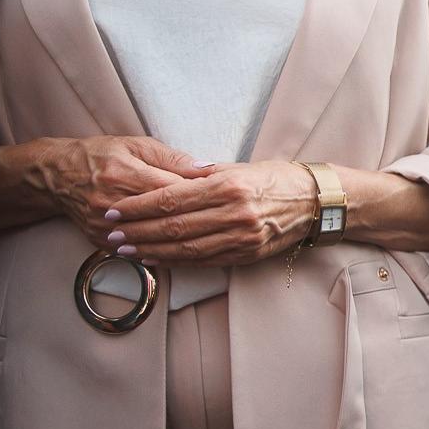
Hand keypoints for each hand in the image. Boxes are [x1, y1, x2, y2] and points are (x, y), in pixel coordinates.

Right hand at [32, 136, 210, 249]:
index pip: (172, 191)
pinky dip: (157, 248)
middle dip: (195, 218)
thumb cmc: (100, 155)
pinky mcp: (100, 240)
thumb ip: (172, 159)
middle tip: (220, 219)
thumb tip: (207, 170)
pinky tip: (179, 248)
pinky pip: (136, 249)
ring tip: (207, 236)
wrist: (56, 175)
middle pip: (164, 218)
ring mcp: (104, 225)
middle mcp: (112, 203)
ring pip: (152, 238)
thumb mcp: (136, 146)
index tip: (222, 197)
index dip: (200, 195)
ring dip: (180, 239)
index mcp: (124, 174)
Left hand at [105, 161, 317, 265]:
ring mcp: (241, 237)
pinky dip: (175, 261)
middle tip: (110, 233)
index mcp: (228, 186)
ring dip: (150, 250)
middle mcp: (234, 213)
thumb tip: (169, 177)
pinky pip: (203, 261)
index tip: (114, 210)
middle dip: (136, 231)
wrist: (318, 202)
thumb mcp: (241, 167)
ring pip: (184, 248)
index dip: (137, 207)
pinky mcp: (246, 254)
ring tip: (126, 250)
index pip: (171, 199)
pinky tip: (155, 259)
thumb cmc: (278, 179)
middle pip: (173, 226)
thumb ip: (204, 174)